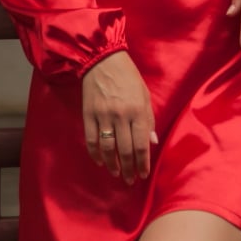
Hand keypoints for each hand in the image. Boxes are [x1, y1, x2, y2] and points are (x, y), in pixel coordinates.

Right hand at [82, 51, 157, 183]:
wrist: (103, 60)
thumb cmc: (128, 77)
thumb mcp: (144, 95)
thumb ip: (149, 119)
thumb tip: (152, 142)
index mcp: (137, 111)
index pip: (141, 144)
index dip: (142, 163)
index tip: (143, 174)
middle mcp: (121, 116)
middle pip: (125, 150)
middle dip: (129, 169)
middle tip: (130, 180)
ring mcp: (103, 116)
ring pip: (107, 148)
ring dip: (112, 164)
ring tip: (117, 173)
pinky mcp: (88, 114)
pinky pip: (92, 140)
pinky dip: (95, 154)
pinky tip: (100, 161)